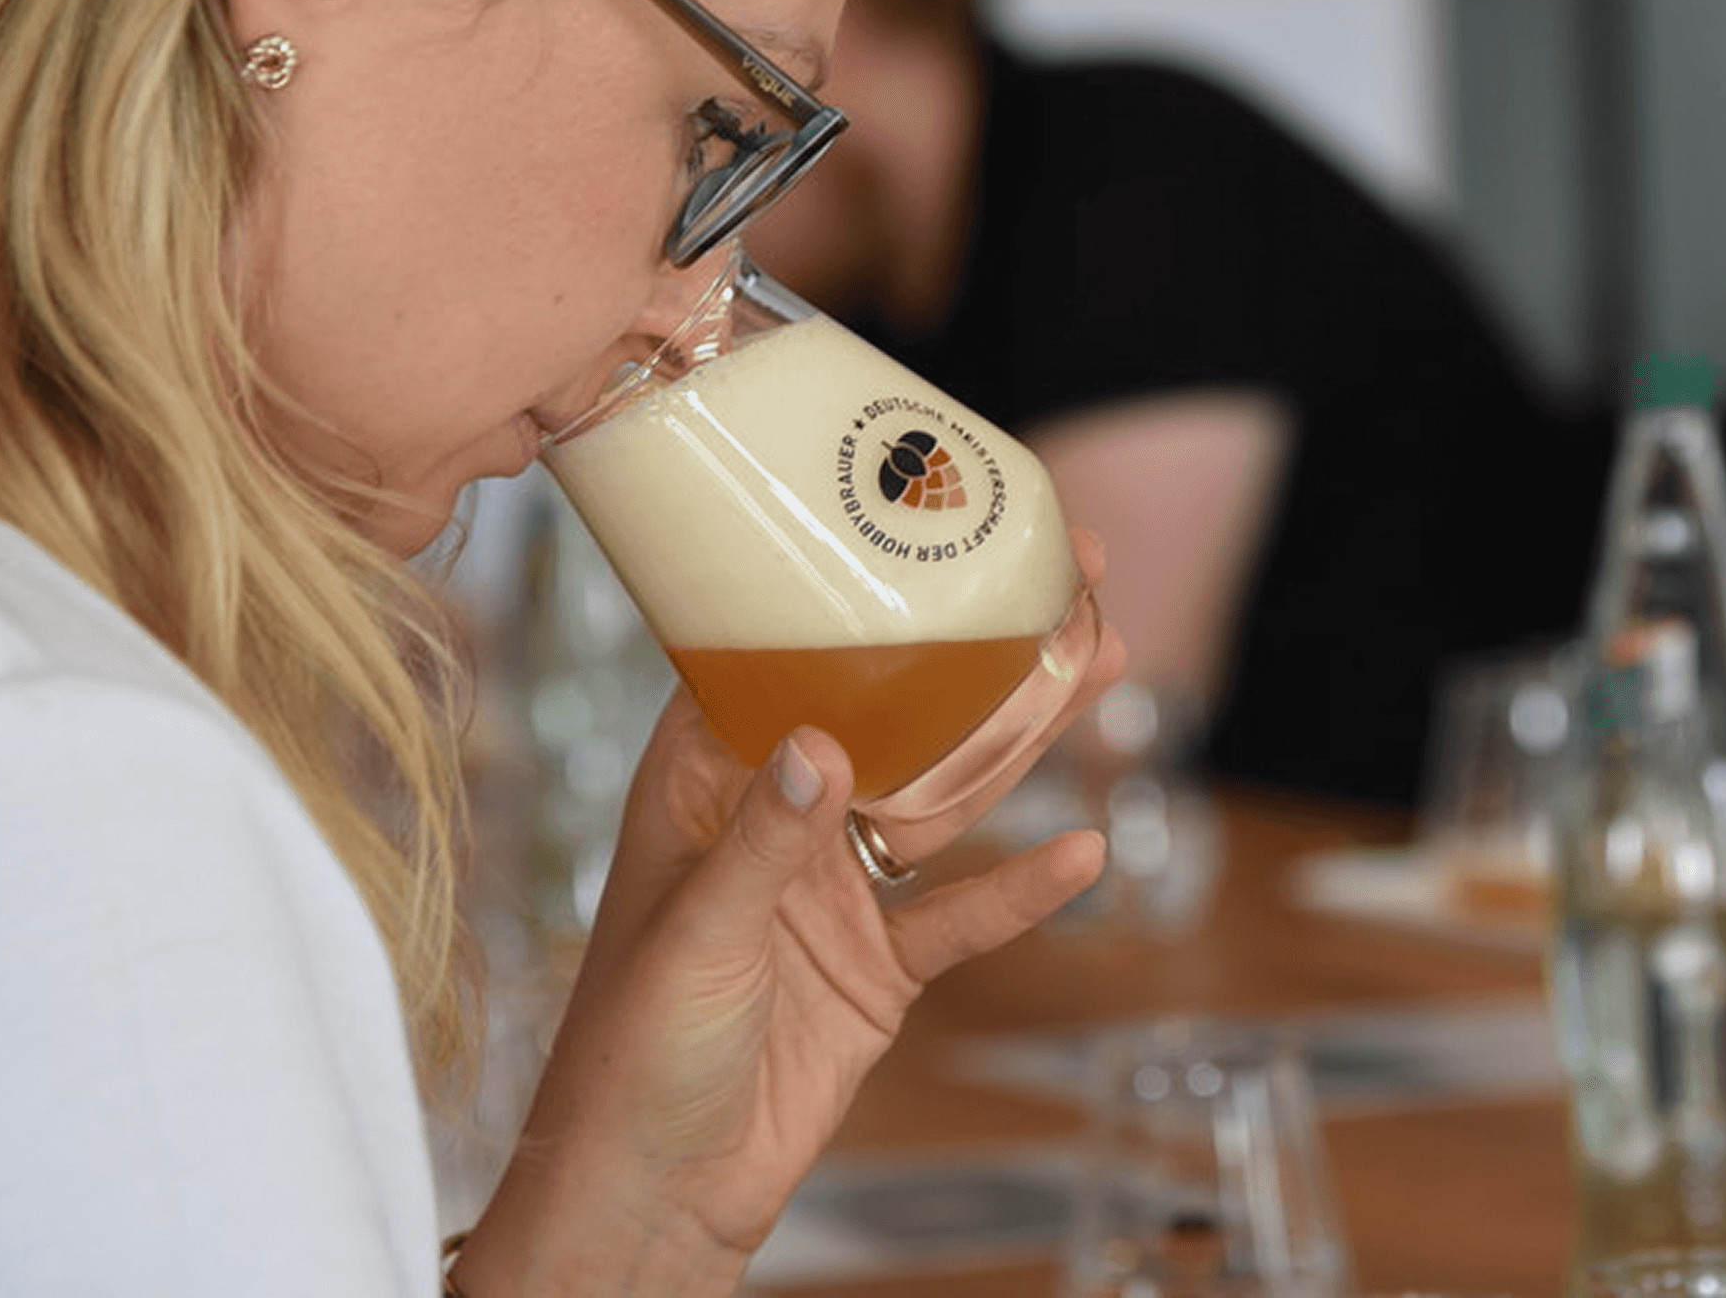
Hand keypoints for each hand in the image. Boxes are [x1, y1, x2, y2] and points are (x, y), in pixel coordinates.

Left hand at [455, 533, 1125, 1296]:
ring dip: (1021, 741)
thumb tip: (823, 740)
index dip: (856, 592)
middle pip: (895, 712)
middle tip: (1068, 581)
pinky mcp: (880, 967)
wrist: (652, 1195)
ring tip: (1099, 670)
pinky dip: (1021, 888)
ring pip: (946, 795)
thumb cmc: (625, 1057)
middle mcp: (778, 819)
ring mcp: (836, 891)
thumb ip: (760, 843)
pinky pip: (963, 914)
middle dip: (978, 651)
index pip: (783, 657)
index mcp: (706, 783)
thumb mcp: (692, 935)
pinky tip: (1080, 850)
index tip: (928, 529)